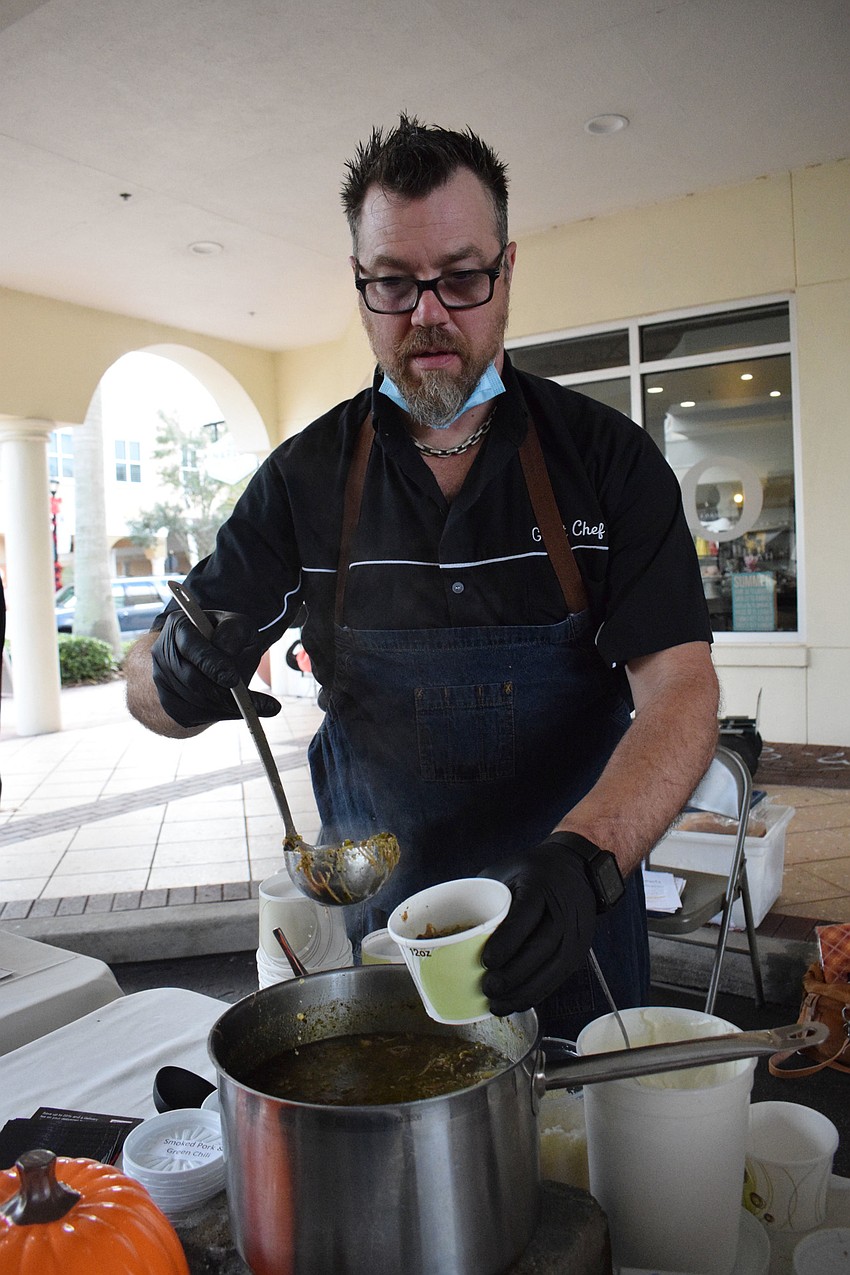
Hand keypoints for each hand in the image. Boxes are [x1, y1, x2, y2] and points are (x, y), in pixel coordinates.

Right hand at [151, 609, 280, 728]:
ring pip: (192, 701)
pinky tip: (236, 709)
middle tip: (245, 700)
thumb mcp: (239, 625)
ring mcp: (162, 679)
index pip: (192, 648)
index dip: (212, 665)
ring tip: (248, 703)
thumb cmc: (229, 639)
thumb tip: (227, 650)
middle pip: (191, 679)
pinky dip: (217, 715)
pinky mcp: (168, 702)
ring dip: (221, 705)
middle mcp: (163, 652)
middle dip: (220, 692)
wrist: (213, 658)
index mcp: (178, 625)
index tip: (233, 679)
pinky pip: (192, 716)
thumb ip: (235, 631)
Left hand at [480, 839, 597, 1014]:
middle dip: (514, 974)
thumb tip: (453, 931)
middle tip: (488, 988)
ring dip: (525, 991)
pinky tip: (517, 1002)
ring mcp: (575, 932)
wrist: (576, 870)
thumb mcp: (506, 872)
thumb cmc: (533, 872)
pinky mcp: (578, 950)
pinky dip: (537, 993)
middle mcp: (563, 909)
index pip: (526, 915)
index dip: (507, 941)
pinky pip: (559, 977)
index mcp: (540, 885)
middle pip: (542, 947)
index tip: (486, 961)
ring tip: (498, 1004)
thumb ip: (486, 899)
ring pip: (553, 968)